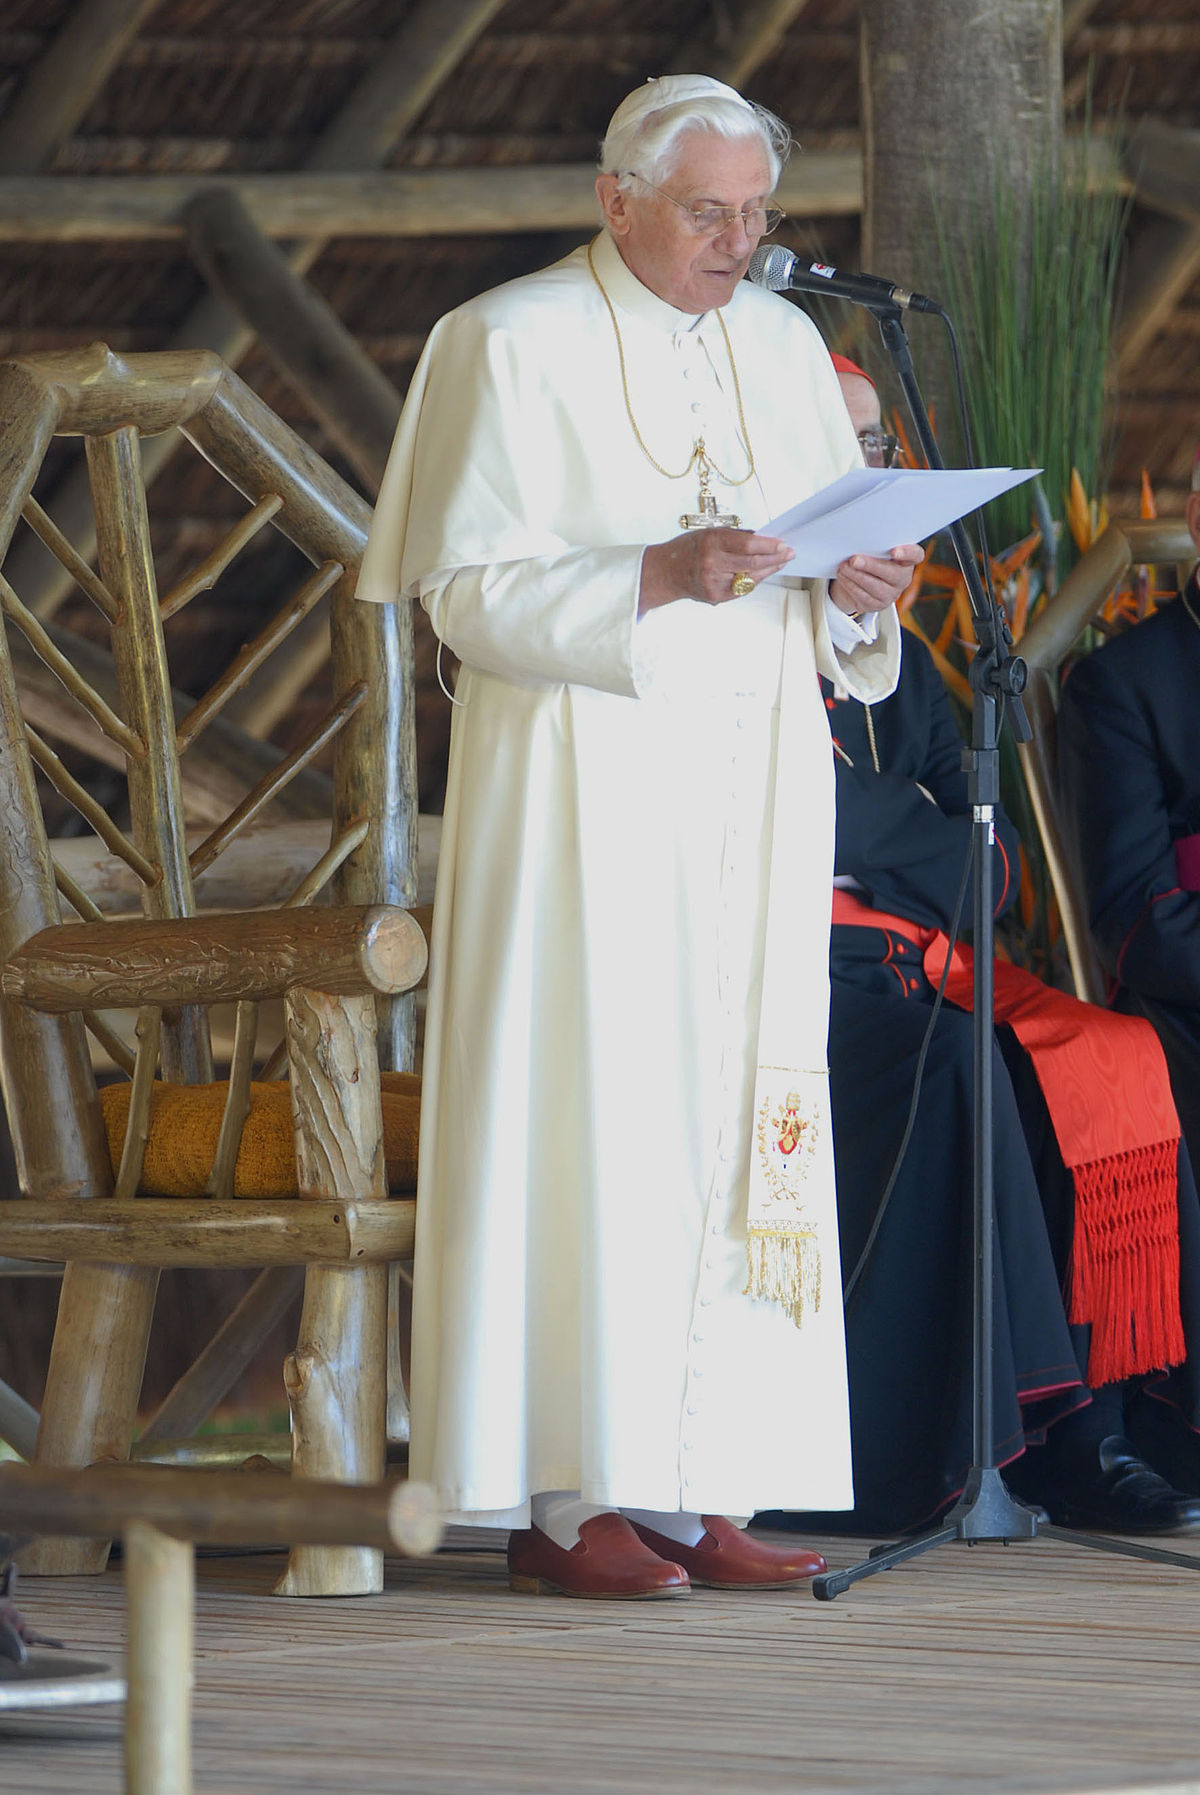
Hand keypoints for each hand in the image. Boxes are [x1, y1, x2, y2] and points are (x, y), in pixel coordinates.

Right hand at [639, 528, 793, 614]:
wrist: (665, 572)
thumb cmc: (687, 550)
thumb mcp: (708, 533)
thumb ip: (734, 537)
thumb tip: (762, 539)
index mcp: (711, 542)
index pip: (748, 544)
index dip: (768, 545)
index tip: (782, 543)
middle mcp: (713, 562)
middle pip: (753, 562)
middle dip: (775, 557)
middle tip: (788, 553)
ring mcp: (715, 582)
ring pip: (751, 577)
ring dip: (769, 570)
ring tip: (780, 562)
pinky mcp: (716, 596)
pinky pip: (743, 589)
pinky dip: (755, 580)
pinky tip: (763, 573)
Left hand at [830, 543, 923, 616]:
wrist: (857, 578)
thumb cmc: (868, 556)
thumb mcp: (873, 548)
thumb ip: (873, 544)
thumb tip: (859, 540)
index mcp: (907, 559)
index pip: (915, 555)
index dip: (908, 553)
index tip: (894, 551)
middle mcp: (903, 578)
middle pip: (893, 573)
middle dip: (871, 566)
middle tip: (854, 560)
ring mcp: (892, 593)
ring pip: (876, 587)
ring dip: (857, 576)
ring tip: (843, 568)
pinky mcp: (878, 605)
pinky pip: (865, 598)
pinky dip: (852, 586)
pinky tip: (844, 578)